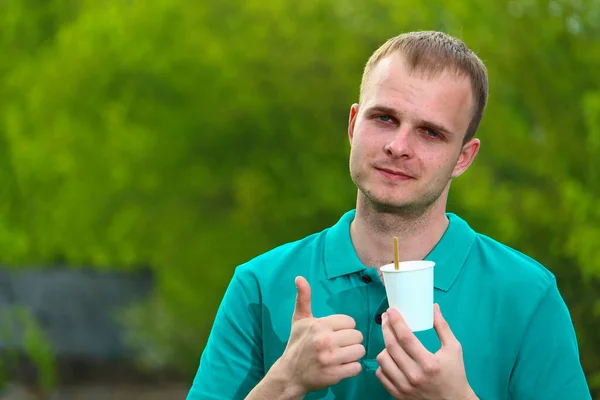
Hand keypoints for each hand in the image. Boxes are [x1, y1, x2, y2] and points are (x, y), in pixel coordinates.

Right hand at [272, 276, 364, 395]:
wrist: (289, 374)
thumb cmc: (297, 344)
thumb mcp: (299, 320)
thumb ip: (303, 298)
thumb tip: (299, 277)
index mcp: (320, 325)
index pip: (350, 322)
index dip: (345, 328)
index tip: (335, 333)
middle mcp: (325, 340)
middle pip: (357, 336)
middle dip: (351, 341)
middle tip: (340, 345)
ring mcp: (330, 359)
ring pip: (360, 351)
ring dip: (353, 354)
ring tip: (342, 355)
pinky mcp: (335, 375)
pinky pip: (357, 367)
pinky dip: (352, 368)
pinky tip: (341, 366)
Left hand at [375, 304, 477, 399]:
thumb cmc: (455, 375)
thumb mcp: (454, 349)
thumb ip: (442, 327)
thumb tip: (434, 307)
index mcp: (429, 364)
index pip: (406, 338)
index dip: (396, 322)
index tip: (391, 311)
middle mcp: (414, 376)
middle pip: (391, 346)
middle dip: (386, 328)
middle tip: (386, 318)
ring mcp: (404, 387)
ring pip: (383, 360)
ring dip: (384, 346)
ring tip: (391, 340)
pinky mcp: (398, 394)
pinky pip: (381, 374)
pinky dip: (383, 364)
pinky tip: (390, 357)